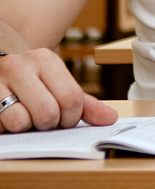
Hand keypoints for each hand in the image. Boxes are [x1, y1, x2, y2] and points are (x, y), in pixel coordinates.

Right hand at [0, 48, 117, 131]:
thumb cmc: (33, 81)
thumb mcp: (58, 84)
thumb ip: (84, 103)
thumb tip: (110, 119)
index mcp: (45, 60)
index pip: (71, 99)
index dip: (71, 118)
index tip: (64, 118)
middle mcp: (18, 66)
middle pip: (47, 113)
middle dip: (48, 124)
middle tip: (42, 118)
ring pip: (20, 122)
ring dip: (25, 127)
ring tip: (23, 115)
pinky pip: (0, 126)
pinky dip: (5, 128)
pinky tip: (6, 117)